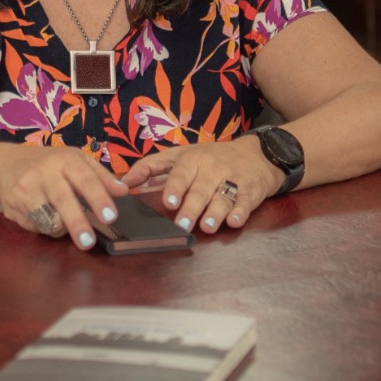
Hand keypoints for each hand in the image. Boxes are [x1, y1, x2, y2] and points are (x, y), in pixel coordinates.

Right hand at [0, 145, 127, 249]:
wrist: (5, 165)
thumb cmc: (49, 164)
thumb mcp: (75, 161)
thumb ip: (101, 176)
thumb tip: (124, 191)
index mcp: (65, 160)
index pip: (85, 179)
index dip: (98, 198)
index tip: (110, 216)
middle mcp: (44, 172)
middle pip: (63, 200)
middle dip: (77, 223)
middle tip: (88, 242)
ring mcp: (25, 189)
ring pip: (47, 218)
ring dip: (60, 227)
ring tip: (62, 223)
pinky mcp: (12, 205)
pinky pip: (35, 226)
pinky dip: (44, 227)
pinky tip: (42, 216)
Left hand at [120, 136, 284, 234]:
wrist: (257, 154)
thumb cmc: (211, 157)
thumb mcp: (181, 155)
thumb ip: (151, 167)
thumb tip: (124, 182)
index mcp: (193, 160)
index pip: (181, 173)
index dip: (175, 187)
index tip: (169, 201)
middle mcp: (212, 169)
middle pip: (201, 190)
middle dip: (192, 207)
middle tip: (182, 224)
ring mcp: (233, 180)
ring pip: (222, 198)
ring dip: (215, 212)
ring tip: (207, 226)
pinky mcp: (250, 192)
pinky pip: (245, 202)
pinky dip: (240, 212)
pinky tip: (235, 221)